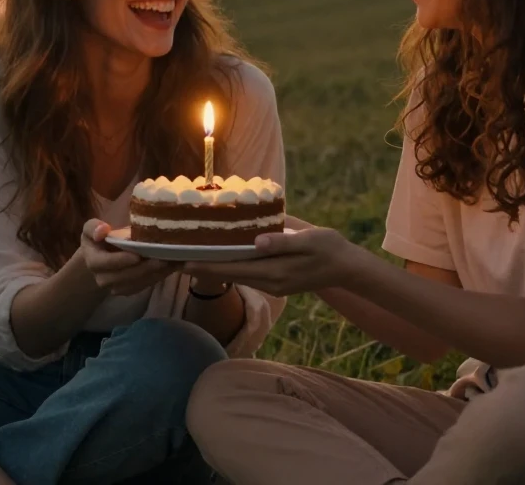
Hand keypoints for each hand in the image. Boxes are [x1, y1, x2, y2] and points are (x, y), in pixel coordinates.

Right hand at [80, 219, 179, 295]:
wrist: (103, 254)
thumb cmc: (99, 237)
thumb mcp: (91, 228)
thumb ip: (93, 227)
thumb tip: (102, 231)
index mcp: (93, 261)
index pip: (105, 263)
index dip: (120, 260)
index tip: (136, 255)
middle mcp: (103, 278)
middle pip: (124, 277)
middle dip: (144, 269)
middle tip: (162, 259)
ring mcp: (117, 287)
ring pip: (137, 284)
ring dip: (155, 274)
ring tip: (171, 263)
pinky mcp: (130, 289)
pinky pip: (145, 286)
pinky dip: (160, 276)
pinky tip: (173, 266)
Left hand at [184, 219, 364, 296]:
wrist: (347, 267)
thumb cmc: (330, 248)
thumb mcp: (309, 240)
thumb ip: (282, 242)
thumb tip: (256, 241)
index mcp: (276, 272)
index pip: (234, 269)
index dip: (208, 265)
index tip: (184, 261)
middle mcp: (270, 281)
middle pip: (230, 275)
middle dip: (204, 268)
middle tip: (177, 260)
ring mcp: (273, 284)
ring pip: (237, 276)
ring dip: (215, 269)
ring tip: (191, 259)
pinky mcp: (276, 281)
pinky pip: (247, 274)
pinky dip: (231, 267)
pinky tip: (220, 259)